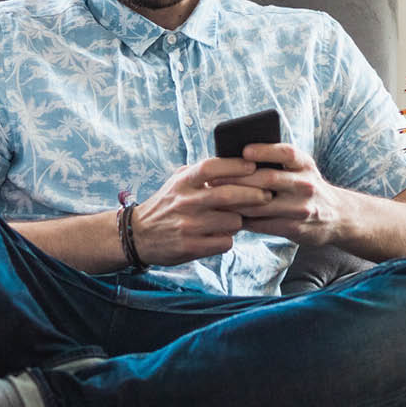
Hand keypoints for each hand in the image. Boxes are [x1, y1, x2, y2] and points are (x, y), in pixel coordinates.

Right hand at [132, 157, 273, 265]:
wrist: (138, 235)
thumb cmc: (167, 204)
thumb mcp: (177, 181)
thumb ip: (201, 171)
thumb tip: (235, 159)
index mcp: (183, 182)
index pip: (212, 167)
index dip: (235, 165)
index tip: (253, 166)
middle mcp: (185, 201)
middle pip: (227, 194)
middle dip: (253, 194)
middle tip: (267, 195)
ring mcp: (188, 225)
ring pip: (231, 220)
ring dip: (240, 220)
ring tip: (238, 218)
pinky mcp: (190, 247)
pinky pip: (224, 242)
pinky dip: (228, 238)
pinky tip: (223, 234)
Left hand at [226, 143, 346, 245]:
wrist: (337, 216)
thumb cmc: (306, 186)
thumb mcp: (300, 169)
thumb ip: (277, 162)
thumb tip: (236, 157)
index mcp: (305, 164)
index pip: (286, 153)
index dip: (265, 150)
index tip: (244, 151)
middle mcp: (306, 184)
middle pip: (268, 179)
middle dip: (238, 180)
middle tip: (214, 180)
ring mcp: (302, 208)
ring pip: (262, 205)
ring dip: (236, 202)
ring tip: (215, 199)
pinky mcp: (296, 228)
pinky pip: (264, 224)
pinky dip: (245, 220)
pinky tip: (229, 216)